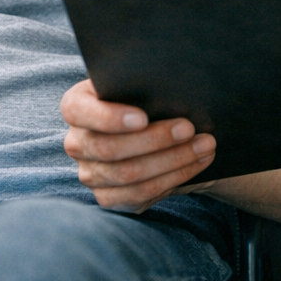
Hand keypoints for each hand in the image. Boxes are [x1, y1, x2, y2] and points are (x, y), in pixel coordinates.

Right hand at [61, 79, 215, 212]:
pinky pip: (141, 193)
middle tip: (189, 128)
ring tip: (205, 144)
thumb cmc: (144, 97)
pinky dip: (174, 177)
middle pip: (109, 148)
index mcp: (76, 106)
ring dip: (173, 160)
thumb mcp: (137, 83)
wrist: (153, 127)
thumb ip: (142, 82)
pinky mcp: (108, 197)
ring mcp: (90, 174)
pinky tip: (197, 162)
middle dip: (155, 139)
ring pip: (129, 174)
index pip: (78, 111)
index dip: (109, 117)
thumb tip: (171, 84)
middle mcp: (77, 143)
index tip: (143, 117)